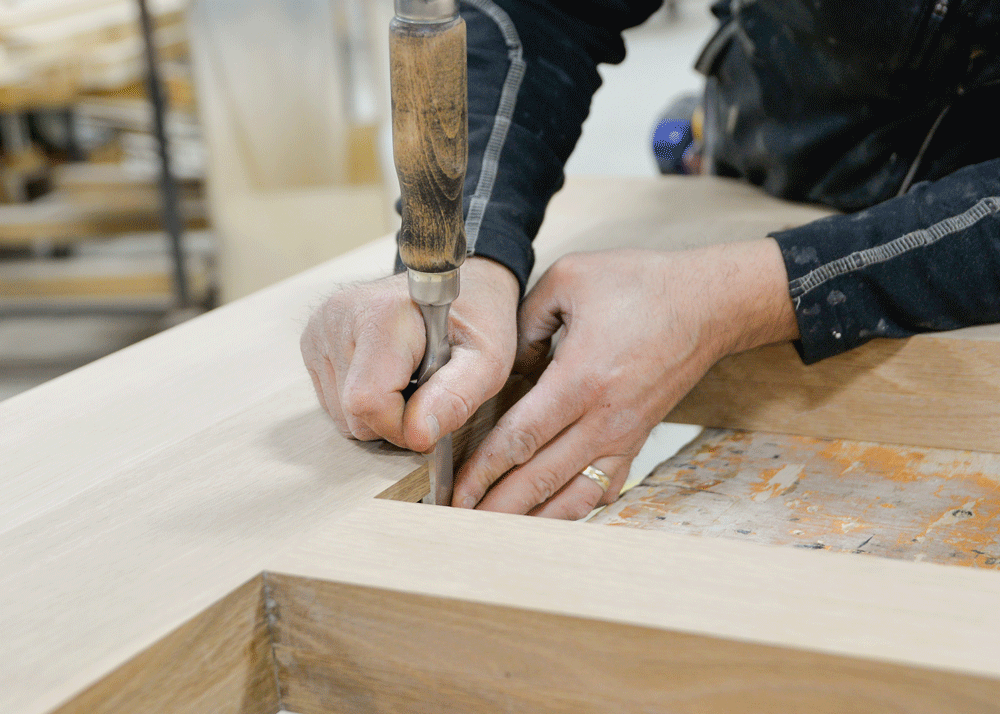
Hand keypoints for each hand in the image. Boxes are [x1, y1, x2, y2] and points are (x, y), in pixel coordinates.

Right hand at [300, 256, 519, 456]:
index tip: (432, 417)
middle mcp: (339, 317)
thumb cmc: (474, 321)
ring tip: (408, 378)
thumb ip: (457, 397)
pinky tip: (387, 375)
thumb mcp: (488, 361)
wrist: (449, 287)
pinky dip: (365, 402)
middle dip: (394, 420)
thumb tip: (418, 435)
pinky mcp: (312, 343)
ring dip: (380, 412)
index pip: (368, 400)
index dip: (401, 426)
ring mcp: (320, 329)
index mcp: (381, 315)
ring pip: (342, 416)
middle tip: (426, 389)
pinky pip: (333, 405)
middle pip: (354, 414)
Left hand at [452, 239, 797, 518]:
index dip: (484, 469)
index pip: (521, 438)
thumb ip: (524, 323)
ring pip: (574, 496)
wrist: (707, 303)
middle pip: (541, 479)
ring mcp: (625, 435)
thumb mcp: (568, 280)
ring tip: (496, 534)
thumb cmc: (640, 285)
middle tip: (461, 525)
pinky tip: (546, 520)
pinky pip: (603, 488)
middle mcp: (605, 418)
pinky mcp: (637, 441)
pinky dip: (573, 509)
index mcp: (582, 379)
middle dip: (496, 507)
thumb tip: (501, 366)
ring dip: (532, 520)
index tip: (455, 491)